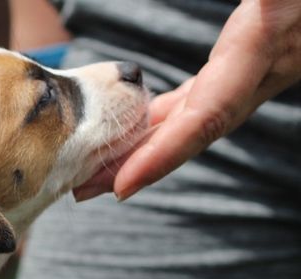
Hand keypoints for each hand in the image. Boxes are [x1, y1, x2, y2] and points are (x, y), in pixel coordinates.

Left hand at [74, 0, 300, 201]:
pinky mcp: (255, 53)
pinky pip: (207, 95)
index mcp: (264, 43)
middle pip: (194, 131)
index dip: (165, 154)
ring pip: (199, 118)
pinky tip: (138, 126)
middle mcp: (264, 65)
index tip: (123, 186)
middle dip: (140, 165)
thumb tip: (259, 6)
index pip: (208, 114)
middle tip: (84, 190)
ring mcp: (262, 64)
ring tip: (97, 170)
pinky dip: (170, 116)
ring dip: (149, 146)